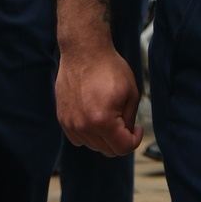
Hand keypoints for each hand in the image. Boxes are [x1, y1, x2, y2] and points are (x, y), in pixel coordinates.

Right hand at [55, 42, 142, 156]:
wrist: (84, 50)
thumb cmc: (109, 67)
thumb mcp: (131, 93)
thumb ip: (130, 120)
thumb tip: (127, 134)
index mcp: (103, 121)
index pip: (122, 148)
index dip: (134, 140)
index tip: (137, 129)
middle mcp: (84, 127)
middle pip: (108, 150)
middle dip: (120, 139)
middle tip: (125, 121)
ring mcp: (71, 124)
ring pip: (93, 146)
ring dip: (104, 137)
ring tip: (108, 114)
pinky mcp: (63, 118)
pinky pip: (78, 138)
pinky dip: (88, 134)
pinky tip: (94, 116)